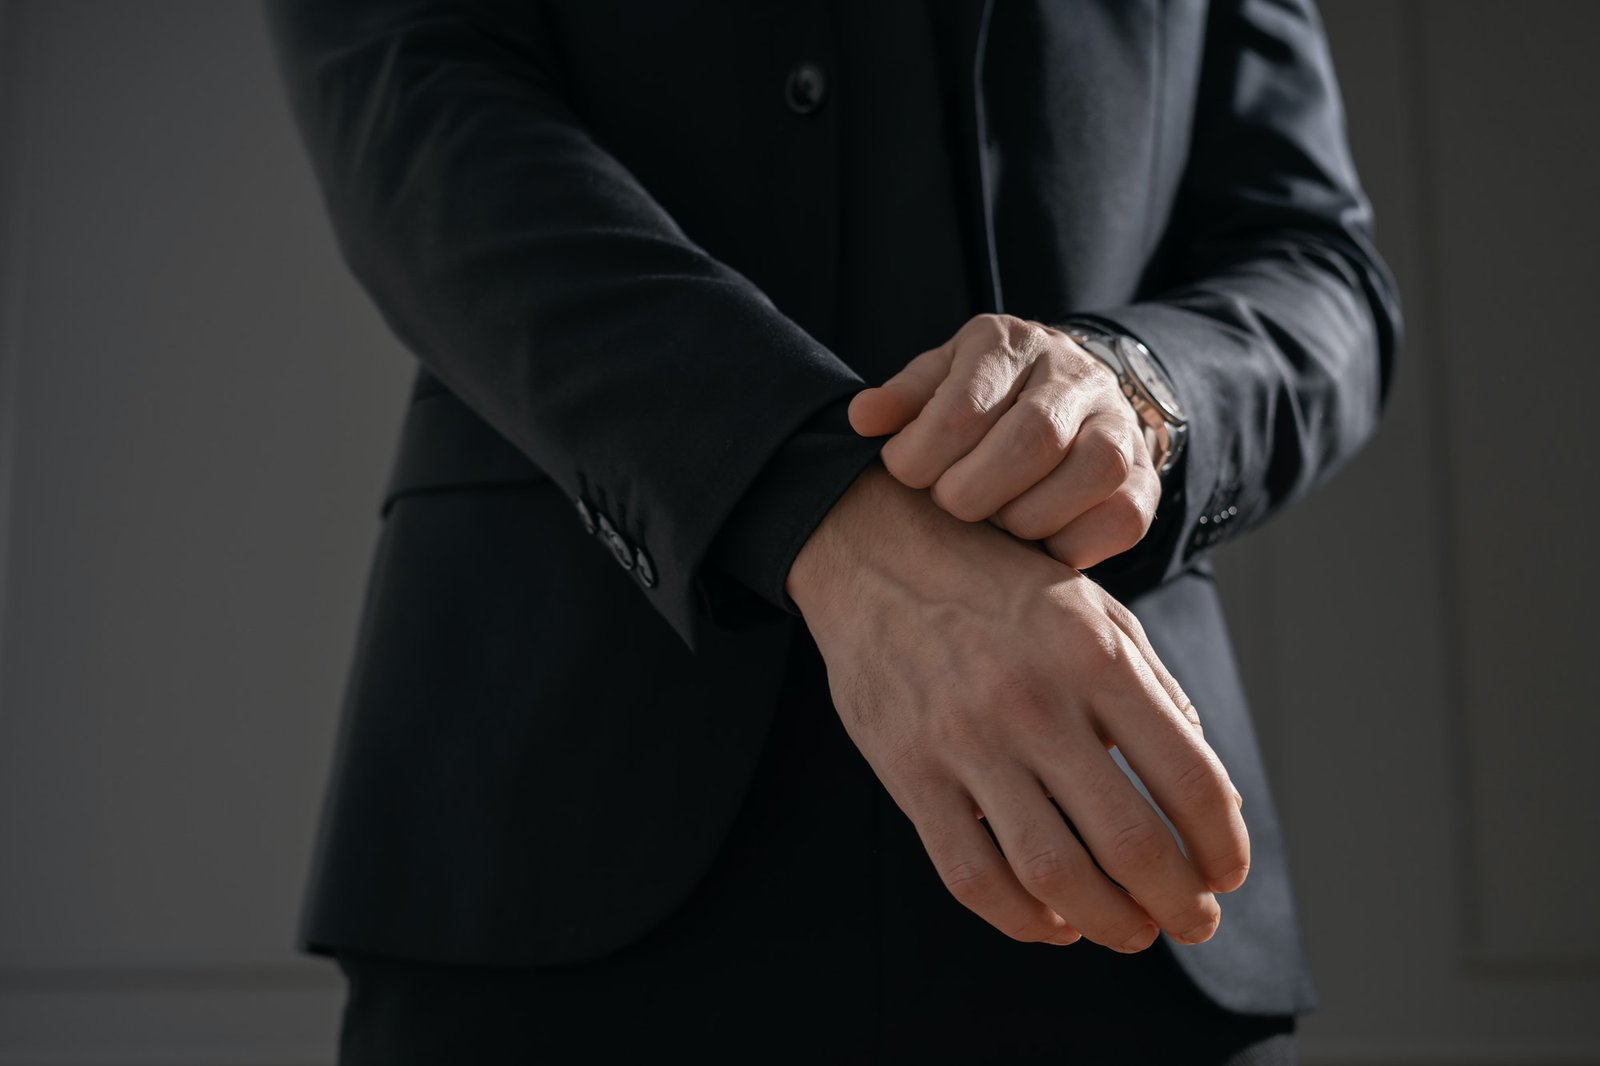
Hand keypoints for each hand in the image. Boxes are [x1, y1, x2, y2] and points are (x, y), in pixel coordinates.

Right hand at [786, 461, 1247, 951]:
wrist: (874, 552)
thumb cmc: (996, 585)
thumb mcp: (1091, 608)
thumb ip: (1153, 690)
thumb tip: (1210, 790)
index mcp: (1093, 656)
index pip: (1190, 777)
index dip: (1223, 844)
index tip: (1228, 874)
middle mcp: (1032, 700)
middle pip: (1130, 842)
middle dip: (1179, 903)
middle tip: (1195, 923)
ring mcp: (964, 740)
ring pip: (1053, 874)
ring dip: (1108, 923)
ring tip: (1131, 931)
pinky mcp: (908, 771)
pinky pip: (971, 875)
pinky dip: (1023, 918)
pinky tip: (1052, 921)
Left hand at [848, 313, 1160, 569]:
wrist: (1069, 400)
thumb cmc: (985, 398)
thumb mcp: (940, 381)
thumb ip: (904, 399)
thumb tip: (862, 418)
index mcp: (1011, 343)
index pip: (966, 404)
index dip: (924, 454)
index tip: (906, 474)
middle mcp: (1075, 375)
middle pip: (1035, 437)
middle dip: (974, 491)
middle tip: (948, 505)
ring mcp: (1120, 424)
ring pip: (1093, 471)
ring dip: (1027, 518)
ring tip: (993, 524)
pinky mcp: (1146, 478)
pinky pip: (1123, 516)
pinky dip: (1072, 544)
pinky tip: (1035, 544)